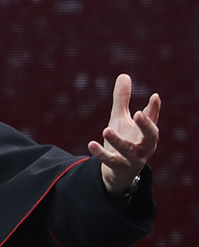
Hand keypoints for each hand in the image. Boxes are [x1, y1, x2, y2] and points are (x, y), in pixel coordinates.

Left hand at [88, 74, 159, 194]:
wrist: (117, 171)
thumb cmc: (123, 140)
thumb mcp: (120, 119)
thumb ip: (122, 100)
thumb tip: (124, 75)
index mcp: (146, 133)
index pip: (153, 120)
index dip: (154, 109)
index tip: (154, 96)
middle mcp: (144, 146)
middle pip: (151, 137)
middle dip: (146, 125)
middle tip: (137, 113)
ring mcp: (133, 159)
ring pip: (128, 151)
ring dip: (118, 141)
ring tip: (106, 130)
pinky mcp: (119, 168)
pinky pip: (110, 161)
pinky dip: (101, 154)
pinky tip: (91, 144)